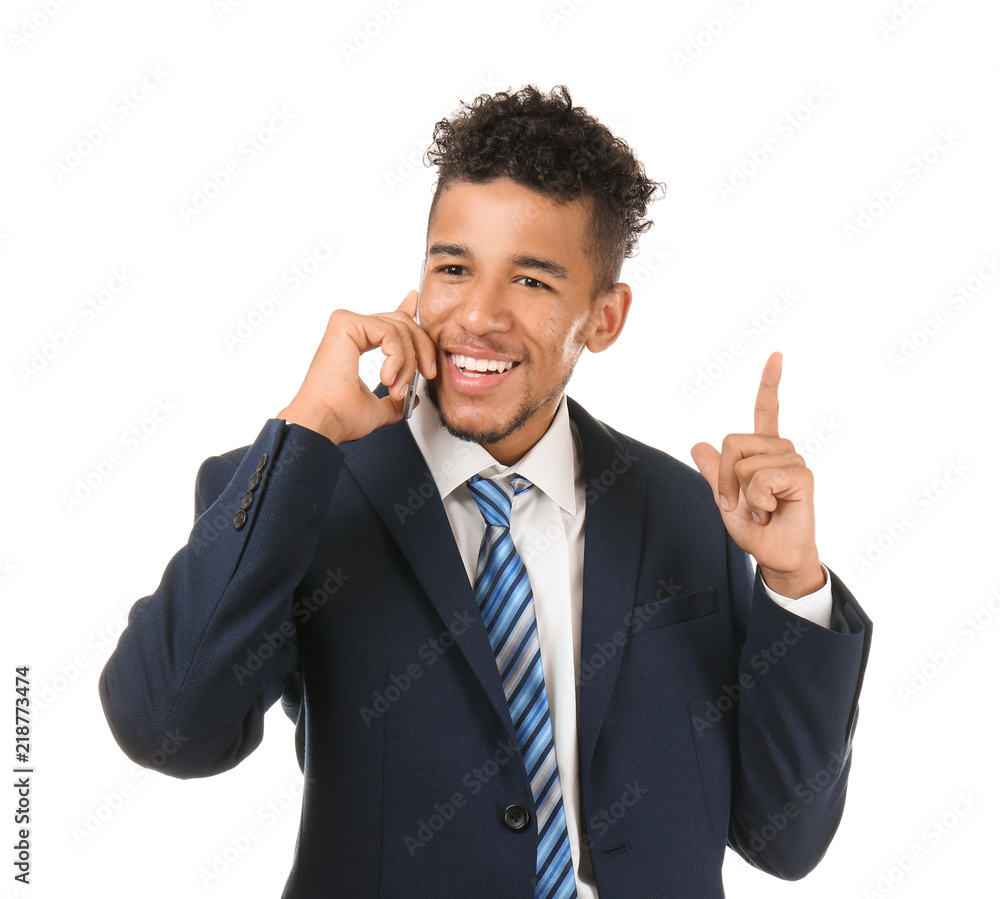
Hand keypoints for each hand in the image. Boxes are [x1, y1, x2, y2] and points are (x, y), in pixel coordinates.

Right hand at [277, 291, 436, 444]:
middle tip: (429, 372)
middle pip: (402, 322)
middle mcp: (351, 330)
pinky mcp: (346, 323)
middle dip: (423, 348)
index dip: (406, 310)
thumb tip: (412, 397)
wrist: (324, 422)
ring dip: (408, 364)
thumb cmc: (340, 415)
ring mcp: (347, 324)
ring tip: (397, 388)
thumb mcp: (379, 406)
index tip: (415, 301)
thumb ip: (396, 397)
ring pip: (400, 328)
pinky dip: (398, 358)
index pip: (387, 321)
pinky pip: (390, 332)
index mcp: (356, 342)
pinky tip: (387, 377)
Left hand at [690, 352, 823, 598]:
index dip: (770, 383)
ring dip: (742, 493)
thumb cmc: (754, 528)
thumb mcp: (724, 499)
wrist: (775, 554)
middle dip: (723, 477)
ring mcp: (793, 461)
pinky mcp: (802, 476)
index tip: (777, 355)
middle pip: (732, 442)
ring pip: (743, 462)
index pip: (767, 409)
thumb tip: (698, 445)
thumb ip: (713, 473)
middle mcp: (780, 450)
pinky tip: (772, 510)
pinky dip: (757, 500)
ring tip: (761, 508)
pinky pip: (761, 478)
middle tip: (739, 503)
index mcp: (763, 450)